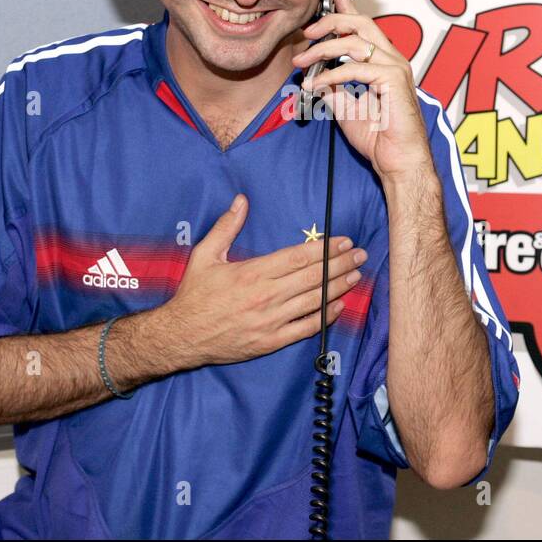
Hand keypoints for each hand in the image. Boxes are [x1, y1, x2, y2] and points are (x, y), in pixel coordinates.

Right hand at [160, 195, 367, 367]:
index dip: (325, 248)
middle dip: (340, 264)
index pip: (299, 257)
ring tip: (356, 275)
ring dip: (339, 287)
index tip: (343, 241)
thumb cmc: (194, 294)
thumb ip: (226, 227)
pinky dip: (325, 317)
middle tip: (360, 254)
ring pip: (314, 301)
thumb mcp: (204, 255)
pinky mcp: (271, 341)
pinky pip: (305, 328)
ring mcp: (270, 321)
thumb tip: (241, 200)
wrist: (181, 336)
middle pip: (313, 278)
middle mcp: (265, 296)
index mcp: (252, 272)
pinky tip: (339, 305)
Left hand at [292, 0, 431, 181]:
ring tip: (302, 64)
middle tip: (306, 33)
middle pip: (360, 23)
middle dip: (330, 22)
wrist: (397, 161)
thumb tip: (315, 77)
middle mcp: (392, 59)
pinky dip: (330, 75)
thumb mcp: (345, 107)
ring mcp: (395, 68)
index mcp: (384, 61)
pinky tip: (314, 86)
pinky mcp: (393, 80)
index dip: (347, 5)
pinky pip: (355, 68)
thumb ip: (333, 87)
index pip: (363, 25)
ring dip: (322, 51)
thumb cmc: (379, 138)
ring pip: (355, 42)